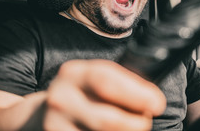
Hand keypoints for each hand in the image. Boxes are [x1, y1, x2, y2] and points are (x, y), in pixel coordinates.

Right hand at [43, 59, 165, 130]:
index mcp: (74, 73)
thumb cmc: (82, 95)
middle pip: (108, 120)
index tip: (158, 103)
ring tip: (131, 127)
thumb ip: (120, 84)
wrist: (41, 115)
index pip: (107, 81)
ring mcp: (55, 126)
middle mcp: (61, 98)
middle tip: (145, 121)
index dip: (137, 94)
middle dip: (137, 124)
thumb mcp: (94, 79)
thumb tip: (153, 100)